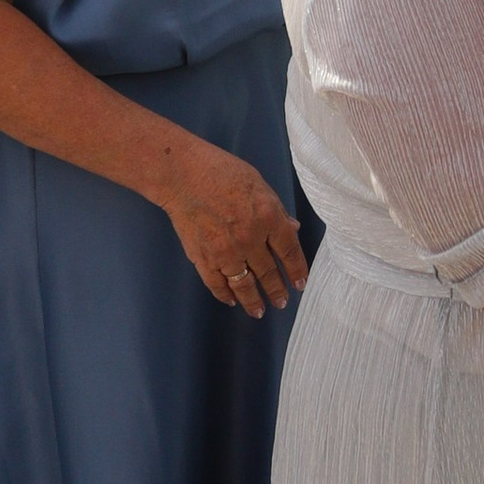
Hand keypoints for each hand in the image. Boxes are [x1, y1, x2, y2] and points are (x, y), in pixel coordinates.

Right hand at [152, 134, 309, 314]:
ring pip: (245, 285)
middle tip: (282, 302)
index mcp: (268, 217)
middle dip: (278, 290)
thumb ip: (276, 210)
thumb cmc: (222, 172)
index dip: (297, 269)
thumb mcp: (259, 185)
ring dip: (254, 301)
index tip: (300, 283)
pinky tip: (232, 300)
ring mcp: (226, 252)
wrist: (183, 176)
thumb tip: (292, 229)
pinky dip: (225, 295)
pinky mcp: (204, 259)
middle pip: (269, 272)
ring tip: (260, 311)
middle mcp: (250, 239)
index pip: (289, 250)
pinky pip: (218, 284)